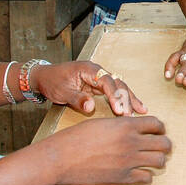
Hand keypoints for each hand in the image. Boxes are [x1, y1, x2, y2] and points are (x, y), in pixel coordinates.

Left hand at [31, 61, 147, 115]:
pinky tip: (136, 107)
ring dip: (129, 99)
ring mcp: (99, 78)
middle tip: (130, 115)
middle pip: (117, 83)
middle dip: (125, 99)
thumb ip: (77, 99)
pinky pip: (115, 91)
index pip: (106, 81)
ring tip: (141, 111)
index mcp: (88, 69)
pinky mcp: (99, 85)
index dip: (114, 95)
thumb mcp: (62, 92)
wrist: (44, 77)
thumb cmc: (52, 81)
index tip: (119, 109)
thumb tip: (91, 106)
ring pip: (119, 87)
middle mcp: (97, 71)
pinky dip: (125, 99)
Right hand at [38, 116, 170, 184]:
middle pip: (164, 143)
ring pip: (160, 161)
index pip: (157, 124)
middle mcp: (131, 142)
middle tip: (158, 148)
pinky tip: (139, 173)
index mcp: (125, 125)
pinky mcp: (123, 178)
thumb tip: (133, 129)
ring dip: (157, 161)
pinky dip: (146, 176)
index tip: (157, 132)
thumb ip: (120, 126)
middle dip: (164, 145)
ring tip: (150, 161)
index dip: (159, 128)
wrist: (60, 159)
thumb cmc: (76, 138)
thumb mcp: (100, 124)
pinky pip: (147, 178)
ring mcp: (128, 161)